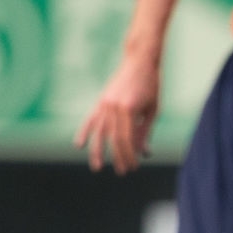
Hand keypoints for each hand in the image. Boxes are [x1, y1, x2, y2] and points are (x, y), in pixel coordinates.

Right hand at [75, 53, 160, 171]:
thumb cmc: (151, 85)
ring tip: (96, 167)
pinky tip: (79, 145)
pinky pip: (90, 119)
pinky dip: (84, 132)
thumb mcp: (153, 109)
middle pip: (113, 138)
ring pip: (98, 132)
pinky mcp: (100, 100)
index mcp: (129, 109)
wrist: (140, 60)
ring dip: (97, 151)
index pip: (127, 139)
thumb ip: (145, 130)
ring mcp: (104, 103)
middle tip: (122, 171)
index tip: (133, 167)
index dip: (129, 155)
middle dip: (117, 157)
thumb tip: (143, 152)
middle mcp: (113, 107)